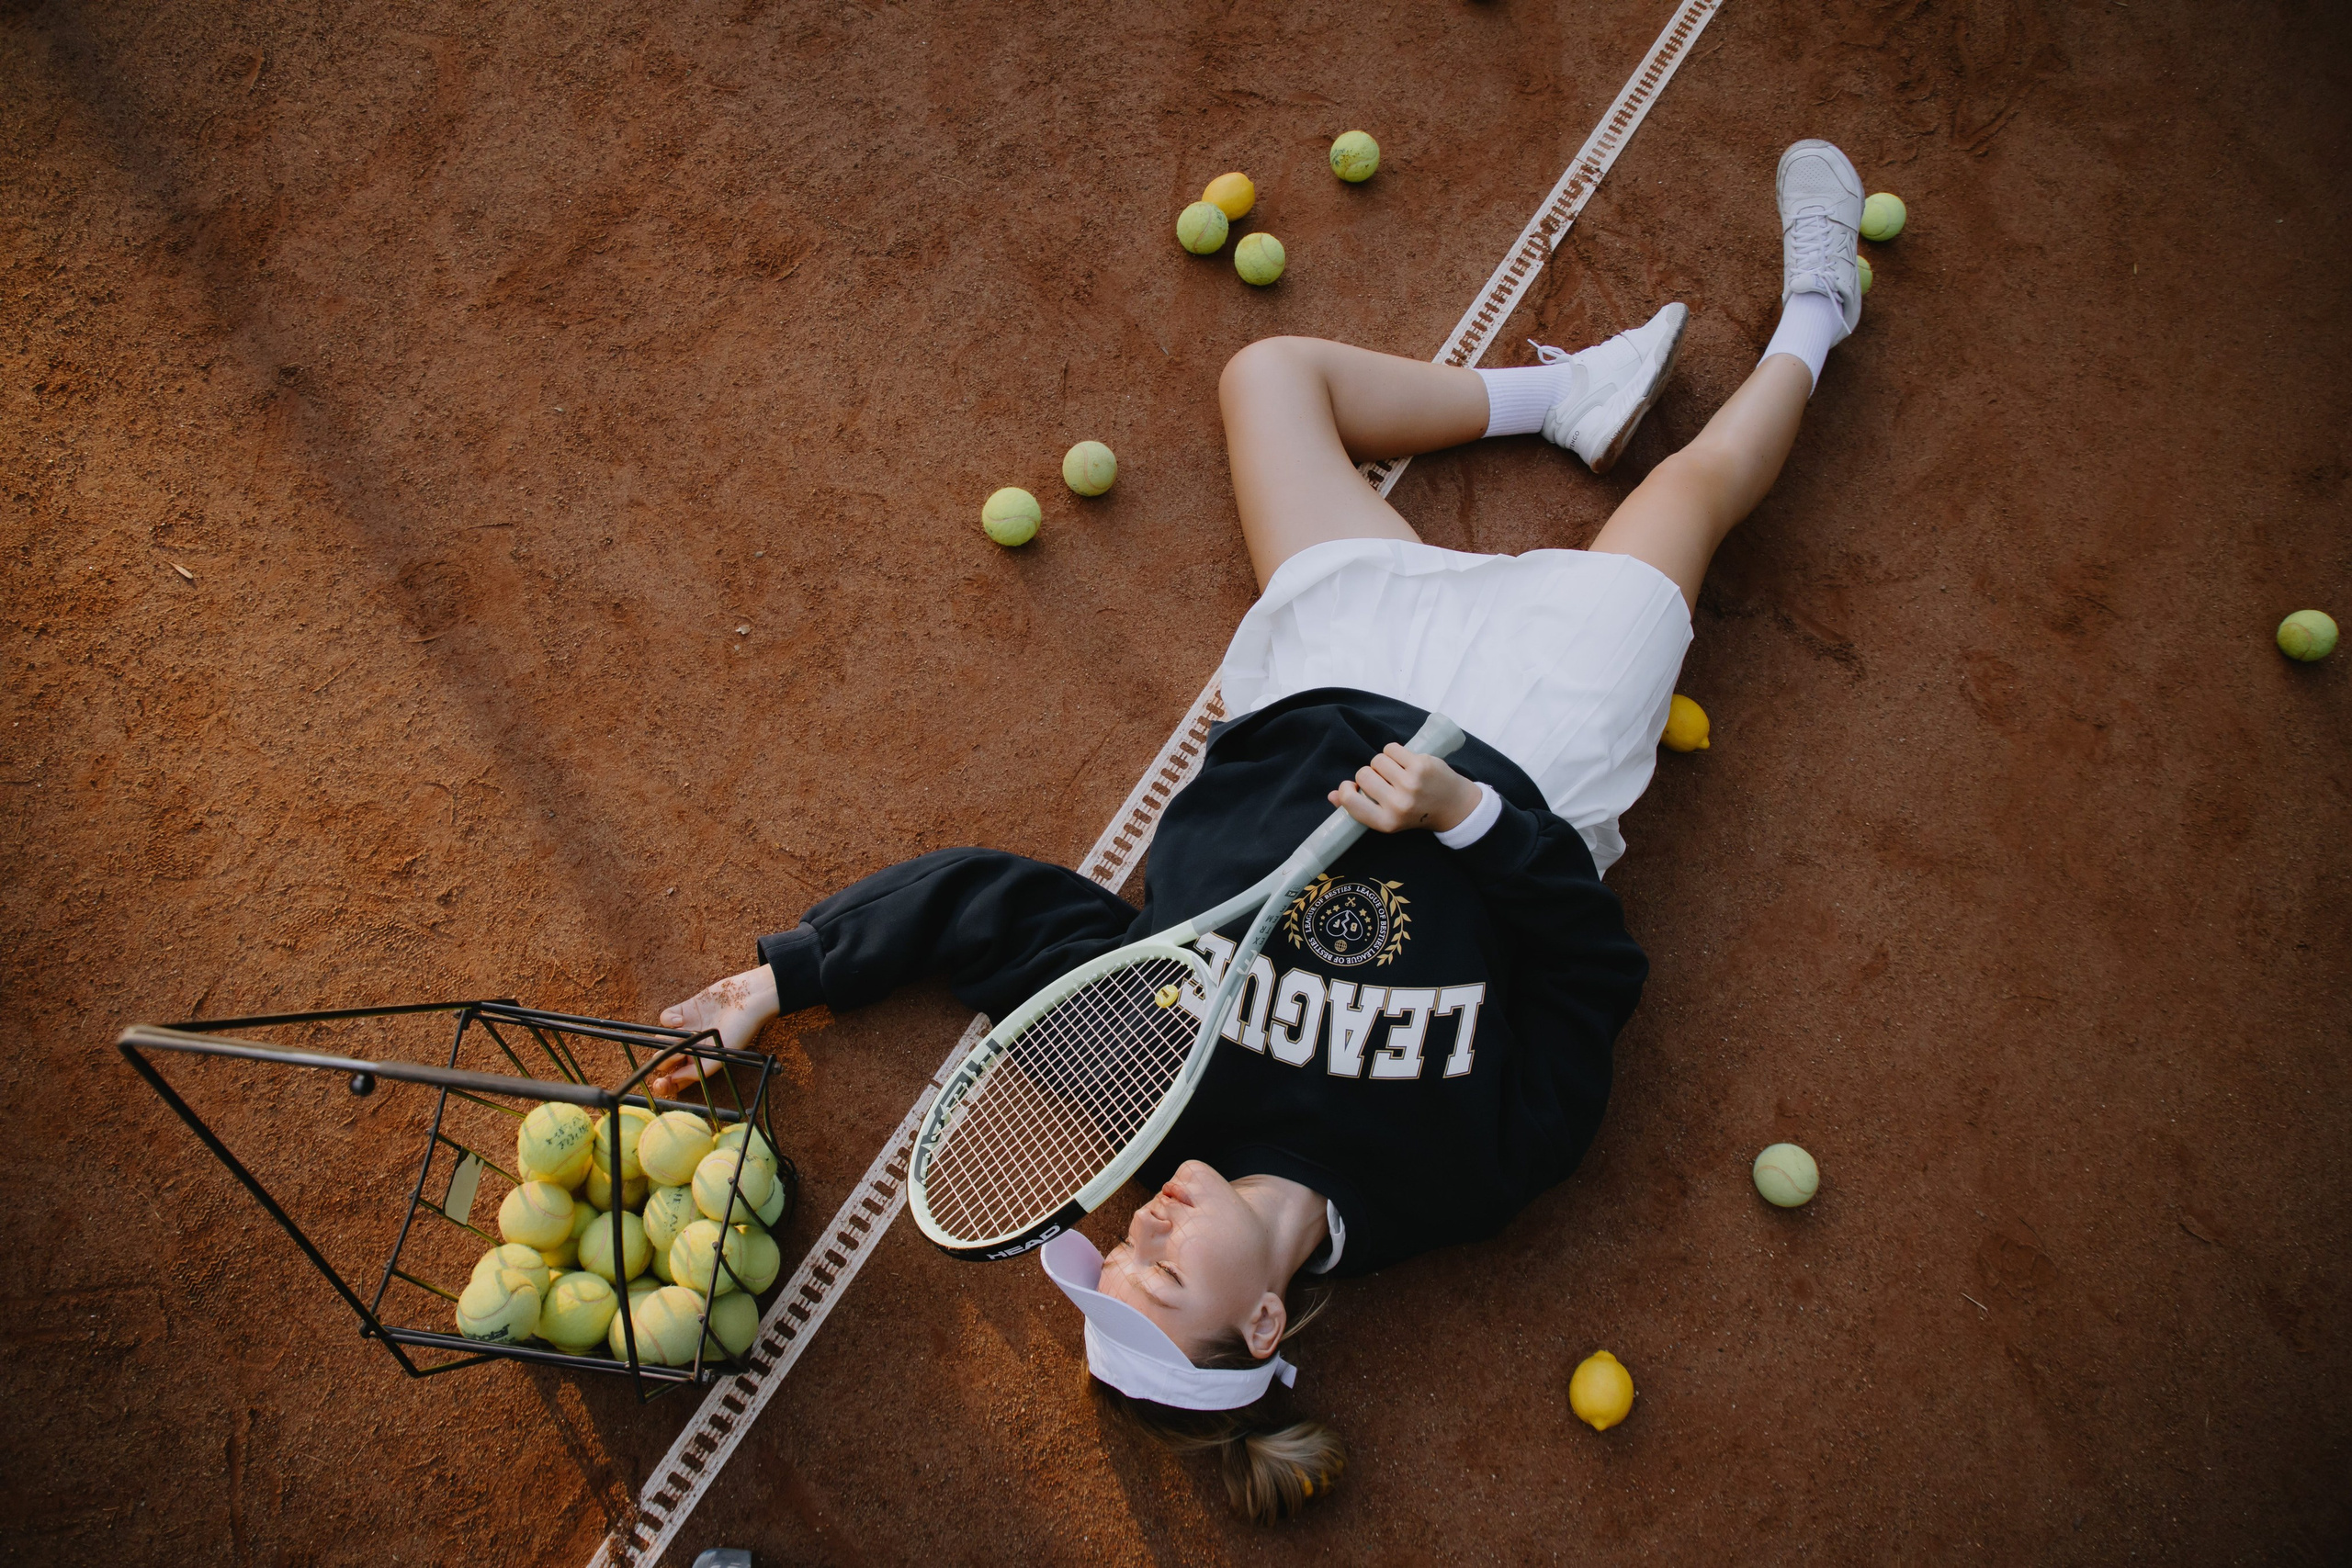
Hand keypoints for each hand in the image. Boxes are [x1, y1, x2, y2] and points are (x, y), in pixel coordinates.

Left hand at [650, 965, 779, 1096]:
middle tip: (676, 1054)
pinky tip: (681, 1020)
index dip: (666, 1084)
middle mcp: (691, 1046)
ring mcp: (686, 1028)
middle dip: (663, 1060)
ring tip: (684, 1035)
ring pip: (661, 1039)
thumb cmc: (741, 1029)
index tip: (660, 1083)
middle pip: (665, 1059)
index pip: (677, 1079)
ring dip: (666, 1039)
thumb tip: (672, 1079)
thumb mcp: (721, 1057)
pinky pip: (665, 1018)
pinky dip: (668, 1020)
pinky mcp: (684, 1010)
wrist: (749, 997)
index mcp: (700, 1061)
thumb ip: (697, 1071)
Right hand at [1328, 743, 1481, 834]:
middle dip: (1369, 774)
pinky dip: (1394, 752)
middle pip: (1363, 774)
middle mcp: (1398, 804)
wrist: (1453, 807)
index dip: (1346, 790)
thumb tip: (1332, 796)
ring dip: (1383, 762)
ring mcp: (1410, 783)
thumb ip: (1358, 808)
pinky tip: (1405, 762)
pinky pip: (1391, 748)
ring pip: (1378, 759)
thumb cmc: (1415, 812)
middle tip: (1384, 781)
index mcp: (1386, 822)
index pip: (1350, 801)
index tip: (1352, 788)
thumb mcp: (1387, 818)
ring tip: (1397, 772)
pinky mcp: (1421, 765)